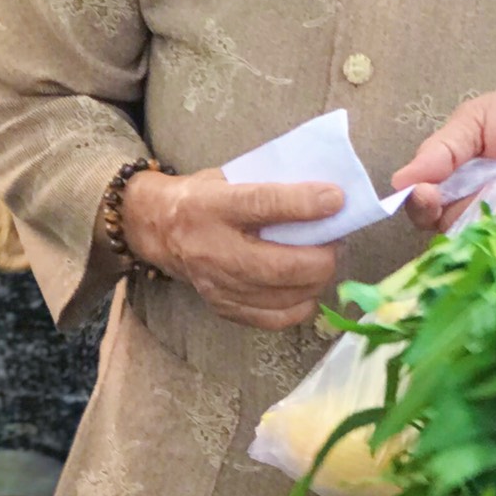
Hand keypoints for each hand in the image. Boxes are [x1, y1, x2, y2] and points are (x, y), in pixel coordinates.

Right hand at [120, 167, 343, 328]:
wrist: (158, 229)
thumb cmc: (206, 197)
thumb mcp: (229, 177)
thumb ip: (269, 184)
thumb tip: (325, 194)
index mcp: (213, 206)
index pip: (262, 204)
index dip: (303, 204)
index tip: (336, 199)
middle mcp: (212, 249)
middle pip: (277, 266)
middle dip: (319, 258)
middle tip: (336, 243)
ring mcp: (216, 284)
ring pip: (279, 296)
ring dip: (315, 281)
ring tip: (325, 261)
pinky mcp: (222, 307)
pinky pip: (271, 319)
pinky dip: (299, 306)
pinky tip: (307, 289)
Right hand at [393, 76, 495, 232]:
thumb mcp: (479, 118)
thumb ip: (442, 148)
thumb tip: (398, 182)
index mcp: (466, 182)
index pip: (428, 208)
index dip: (419, 204)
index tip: (422, 192)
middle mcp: (486, 212)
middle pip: (447, 233)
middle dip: (439, 217)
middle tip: (440, 198)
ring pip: (480, 247)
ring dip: (474, 230)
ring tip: (486, 202)